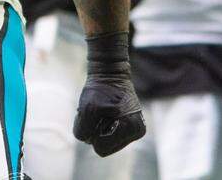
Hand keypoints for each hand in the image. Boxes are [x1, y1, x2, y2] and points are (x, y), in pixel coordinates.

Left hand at [74, 32, 146, 156]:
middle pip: (105, 146)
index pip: (101, 148)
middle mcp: (136, 131)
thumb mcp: (86, 109)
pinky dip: (105, 126)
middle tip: (98, 113)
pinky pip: (112, 137)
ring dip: (100, 128)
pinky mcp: (133, 126)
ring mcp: (136, 129)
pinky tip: (106, 113)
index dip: (92, 133)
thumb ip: (84, 131)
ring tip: (102, 112)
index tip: (94, 115)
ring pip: (108, 142)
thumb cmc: (99, 90)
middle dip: (97, 131)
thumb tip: (89, 142)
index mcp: (130, 127)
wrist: (110, 73)